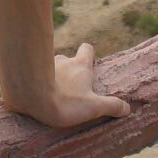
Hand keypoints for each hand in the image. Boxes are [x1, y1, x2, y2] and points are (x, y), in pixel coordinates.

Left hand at [6, 42, 130, 127]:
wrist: (30, 95)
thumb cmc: (65, 101)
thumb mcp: (93, 107)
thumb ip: (111, 106)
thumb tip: (128, 108)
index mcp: (80, 66)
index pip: (87, 49)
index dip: (89, 54)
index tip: (90, 62)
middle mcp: (64, 60)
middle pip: (69, 58)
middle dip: (70, 68)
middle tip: (71, 85)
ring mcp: (45, 63)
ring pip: (51, 65)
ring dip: (53, 74)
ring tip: (51, 91)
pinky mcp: (29, 70)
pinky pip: (35, 72)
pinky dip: (36, 79)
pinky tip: (34, 93)